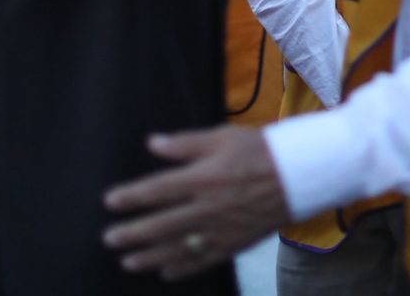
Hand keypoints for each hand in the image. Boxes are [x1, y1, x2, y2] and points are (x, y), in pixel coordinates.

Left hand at [102, 126, 290, 280]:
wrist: (300, 175)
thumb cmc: (260, 150)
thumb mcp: (222, 137)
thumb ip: (185, 143)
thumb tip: (152, 143)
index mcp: (203, 178)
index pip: (157, 190)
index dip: (131, 197)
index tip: (110, 202)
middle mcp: (208, 207)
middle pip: (161, 224)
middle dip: (132, 233)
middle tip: (109, 239)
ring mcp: (221, 229)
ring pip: (178, 248)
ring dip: (150, 256)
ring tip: (127, 262)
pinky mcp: (234, 243)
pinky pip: (203, 261)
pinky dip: (182, 268)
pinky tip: (165, 271)